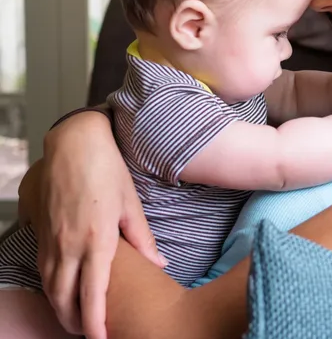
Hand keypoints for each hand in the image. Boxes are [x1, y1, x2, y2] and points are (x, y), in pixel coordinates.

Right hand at [37, 112, 165, 338]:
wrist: (74, 143)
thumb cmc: (107, 170)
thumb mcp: (130, 203)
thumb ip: (143, 239)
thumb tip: (159, 264)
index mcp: (96, 239)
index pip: (92, 295)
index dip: (94, 324)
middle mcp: (67, 244)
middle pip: (63, 299)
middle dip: (73, 322)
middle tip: (88, 334)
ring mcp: (50, 237)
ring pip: (49, 286)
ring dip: (60, 307)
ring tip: (74, 317)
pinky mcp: (40, 229)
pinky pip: (42, 267)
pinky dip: (51, 285)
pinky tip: (62, 287)